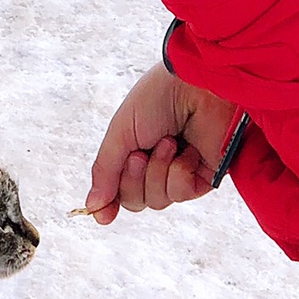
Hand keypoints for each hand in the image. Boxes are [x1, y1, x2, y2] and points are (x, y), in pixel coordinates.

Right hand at [84, 62, 238, 224]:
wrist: (196, 84)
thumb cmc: (158, 97)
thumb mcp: (120, 132)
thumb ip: (105, 170)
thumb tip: (93, 207)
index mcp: (135, 150)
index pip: (119, 189)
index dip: (110, 202)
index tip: (103, 214)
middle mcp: (158, 164)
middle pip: (136, 200)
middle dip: (133, 179)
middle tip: (140, 153)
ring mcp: (182, 171)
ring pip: (158, 200)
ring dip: (158, 171)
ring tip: (169, 142)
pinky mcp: (206, 176)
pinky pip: (182, 194)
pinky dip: (180, 173)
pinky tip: (187, 151)